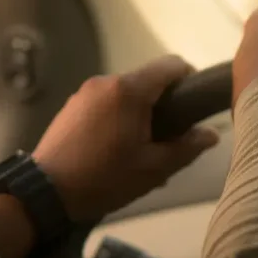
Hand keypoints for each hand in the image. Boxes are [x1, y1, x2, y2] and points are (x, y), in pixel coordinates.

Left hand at [33, 56, 218, 221]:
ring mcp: (85, 92)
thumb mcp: (154, 168)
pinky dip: (118, 116)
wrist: (46, 192)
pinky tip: (115, 148)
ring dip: (140, 112)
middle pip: (148, 80)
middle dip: (164, 103)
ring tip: (141, 148)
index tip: (194, 105)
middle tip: (170, 138)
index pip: (172, 65)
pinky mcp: (72, 105)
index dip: (190, 80)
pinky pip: (106, 102)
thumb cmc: (105, 178)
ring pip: (126, 93)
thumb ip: (187, 147)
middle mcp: (107, 81)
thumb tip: (212, 134)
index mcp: (130, 90)